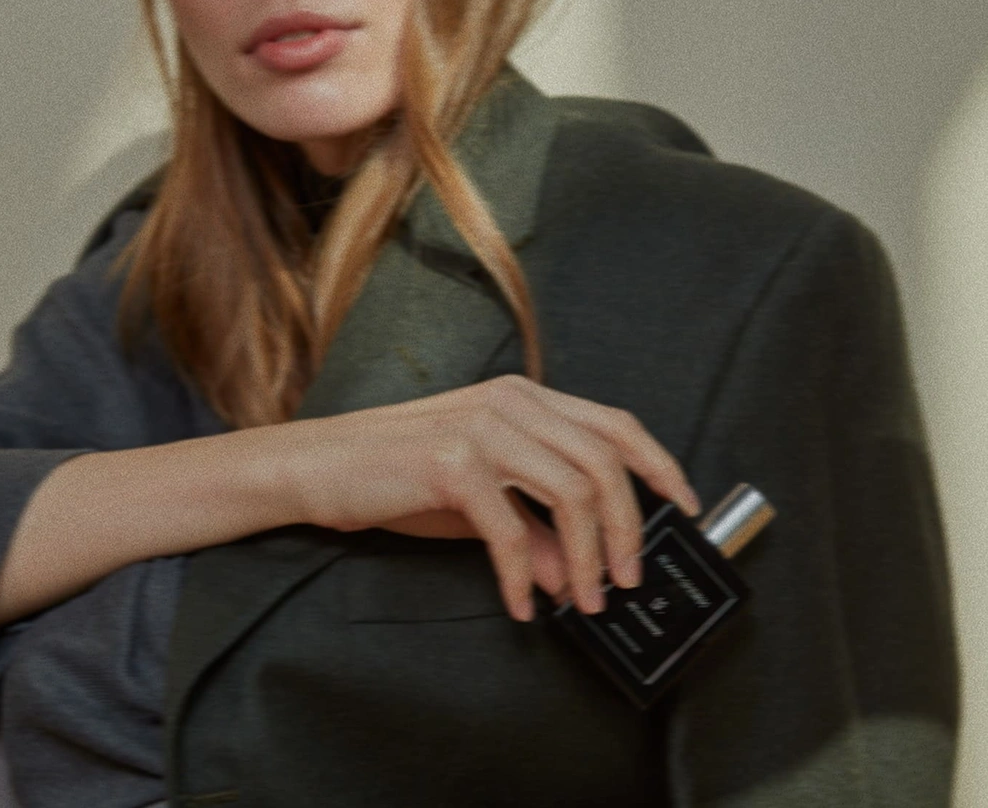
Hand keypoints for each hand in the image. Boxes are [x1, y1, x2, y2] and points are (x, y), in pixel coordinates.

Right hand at [264, 374, 700, 621]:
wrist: (317, 466)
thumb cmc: (395, 478)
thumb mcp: (478, 506)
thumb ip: (533, 529)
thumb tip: (575, 575)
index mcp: (524, 399)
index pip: (615, 424)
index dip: (660, 467)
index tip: (685, 512)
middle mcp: (511, 402)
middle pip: (605, 461)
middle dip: (629, 530)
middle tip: (626, 581)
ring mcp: (482, 426)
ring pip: (573, 491)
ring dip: (586, 557)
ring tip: (582, 601)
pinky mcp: (452, 461)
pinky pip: (509, 529)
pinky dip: (523, 575)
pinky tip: (520, 604)